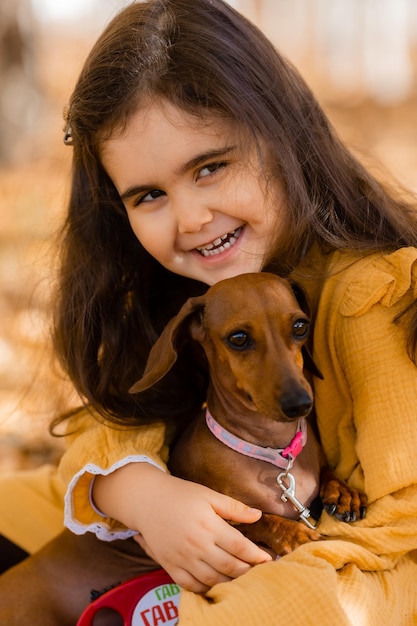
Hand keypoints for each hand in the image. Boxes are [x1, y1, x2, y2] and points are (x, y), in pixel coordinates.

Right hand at [93, 463, 271, 591]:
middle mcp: (196, 544)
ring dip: (230, 580)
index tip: (268, 558)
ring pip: (213, 579)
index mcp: (208, 525)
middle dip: (248, 570)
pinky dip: (206, 588)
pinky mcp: (170, 566)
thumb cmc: (180, 494)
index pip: (239, 546)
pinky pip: (191, 585)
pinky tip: (216, 581)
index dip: (256, 555)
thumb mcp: (208, 494)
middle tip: (258, 568)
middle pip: (229, 566)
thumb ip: (234, 507)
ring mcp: (182, 558)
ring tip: (240, 574)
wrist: (147, 500)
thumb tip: (258, 515)